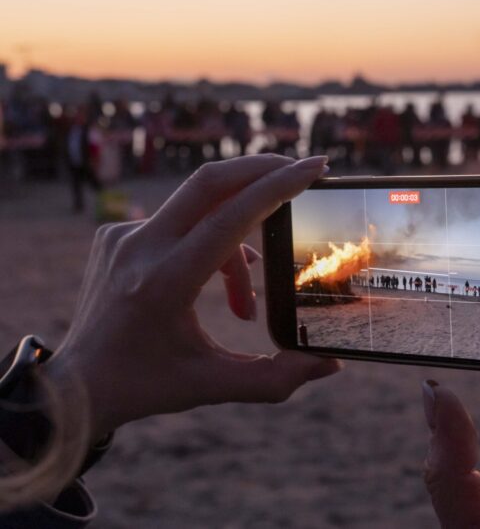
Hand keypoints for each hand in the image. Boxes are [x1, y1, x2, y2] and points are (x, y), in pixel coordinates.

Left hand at [44, 155, 341, 441]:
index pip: (232, 217)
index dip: (279, 187)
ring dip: (238, 238)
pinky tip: (211, 279)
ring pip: (199, 209)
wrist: (73, 386)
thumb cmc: (145, 386)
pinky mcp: (115, 235)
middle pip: (210, 182)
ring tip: (247, 302)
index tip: (315, 167)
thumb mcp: (212, 385)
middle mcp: (141, 249)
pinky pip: (176, 222)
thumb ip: (274, 379)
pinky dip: (207, 242)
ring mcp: (123, 237)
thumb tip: (331, 365)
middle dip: (263, 169)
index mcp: (166, 281)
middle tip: (302, 170)